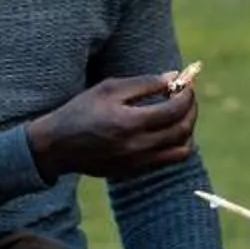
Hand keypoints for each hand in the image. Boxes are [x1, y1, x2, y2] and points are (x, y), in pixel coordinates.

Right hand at [26, 74, 194, 181]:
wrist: (58, 146)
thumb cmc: (81, 111)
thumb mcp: (109, 89)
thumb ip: (144, 83)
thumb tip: (173, 76)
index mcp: (130, 122)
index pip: (174, 110)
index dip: (186, 95)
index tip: (186, 83)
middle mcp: (138, 146)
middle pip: (182, 130)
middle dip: (191, 110)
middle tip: (188, 96)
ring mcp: (138, 162)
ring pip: (181, 149)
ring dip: (187, 129)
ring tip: (180, 114)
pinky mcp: (136, 171)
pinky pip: (168, 160)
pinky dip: (176, 144)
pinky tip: (167, 129)